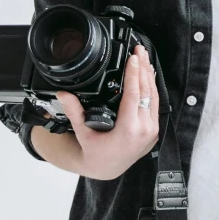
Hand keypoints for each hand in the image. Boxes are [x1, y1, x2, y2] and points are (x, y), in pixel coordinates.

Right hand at [54, 44, 160, 180]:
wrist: (107, 169)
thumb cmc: (95, 152)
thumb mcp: (83, 132)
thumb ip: (74, 111)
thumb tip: (62, 93)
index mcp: (128, 130)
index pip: (133, 95)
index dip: (133, 74)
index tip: (133, 58)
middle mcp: (144, 130)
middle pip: (146, 92)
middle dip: (143, 68)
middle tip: (140, 50)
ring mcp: (152, 131)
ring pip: (154, 97)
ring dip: (149, 75)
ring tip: (144, 57)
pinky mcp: (154, 130)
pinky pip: (155, 105)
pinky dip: (151, 88)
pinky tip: (148, 75)